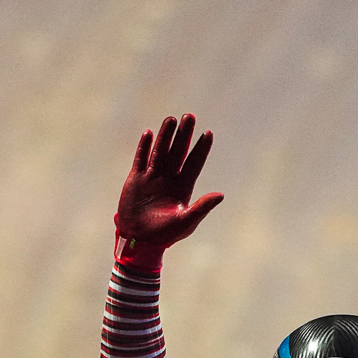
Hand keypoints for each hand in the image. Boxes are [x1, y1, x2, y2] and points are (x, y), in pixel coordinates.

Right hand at [114, 113, 222, 253]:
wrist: (139, 241)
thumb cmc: (165, 235)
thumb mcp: (186, 222)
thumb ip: (202, 207)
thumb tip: (221, 195)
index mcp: (183, 188)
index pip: (194, 163)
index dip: (201, 148)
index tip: (208, 133)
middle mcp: (169, 179)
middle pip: (178, 151)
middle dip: (184, 135)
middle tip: (190, 116)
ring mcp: (152, 177)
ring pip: (160, 151)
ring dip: (166, 135)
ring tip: (172, 119)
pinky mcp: (136, 179)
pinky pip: (141, 159)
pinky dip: (144, 146)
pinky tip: (149, 133)